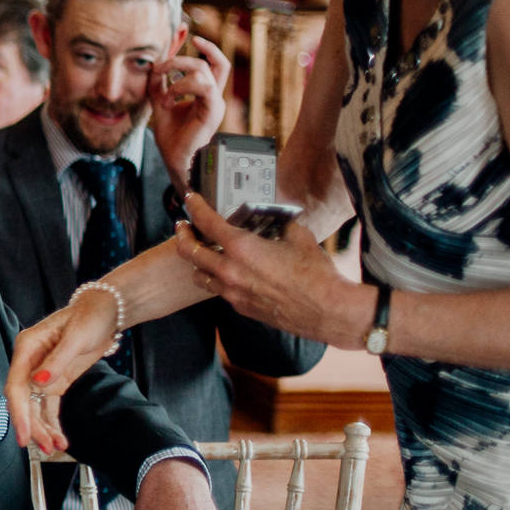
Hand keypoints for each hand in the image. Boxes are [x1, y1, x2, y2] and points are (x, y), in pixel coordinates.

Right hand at [3, 285, 126, 454]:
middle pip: (25, 401)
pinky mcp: (54, 381)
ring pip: (35, 407)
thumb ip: (57, 361)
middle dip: (34, 426)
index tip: (24, 435)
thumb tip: (40, 382)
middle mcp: (29, 362)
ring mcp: (41, 373)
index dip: (18, 412)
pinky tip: (60, 437)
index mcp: (27, 348)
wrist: (106, 313)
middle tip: (45, 448)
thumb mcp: (76, 337)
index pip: (16, 386)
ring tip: (56, 446)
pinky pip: (48, 407)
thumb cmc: (89, 317)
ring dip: (43, 428)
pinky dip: (53, 423)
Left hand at [148, 37, 229, 193]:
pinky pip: (203, 87)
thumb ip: (158, 85)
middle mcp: (213, 96)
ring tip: (164, 90)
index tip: (188, 36)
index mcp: (205, 94)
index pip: (213, 63)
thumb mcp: (161, 103)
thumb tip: (154, 65)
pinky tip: (169, 100)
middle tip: (163, 63)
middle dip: (185, 56)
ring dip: (179, 74)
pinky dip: (182, 87)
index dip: (206, 47)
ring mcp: (215, 103)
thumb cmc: (172, 137)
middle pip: (216, 62)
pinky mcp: (212, 111)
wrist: (176, 160)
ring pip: (205, 71)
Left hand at [176, 193, 371, 346]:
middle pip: (189, 251)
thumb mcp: (298, 237)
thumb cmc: (315, 274)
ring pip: (199, 275)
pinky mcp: (240, 307)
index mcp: (241, 248)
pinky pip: (219, 291)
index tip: (190, 199)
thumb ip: (279, 224)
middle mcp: (230, 270)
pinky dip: (218, 280)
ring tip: (202, 253)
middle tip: (183, 227)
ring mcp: (232, 292)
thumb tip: (274, 218)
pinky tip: (229, 274)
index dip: (195, 207)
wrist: (327, 310)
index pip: (206, 222)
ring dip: (197, 262)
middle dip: (182, 236)